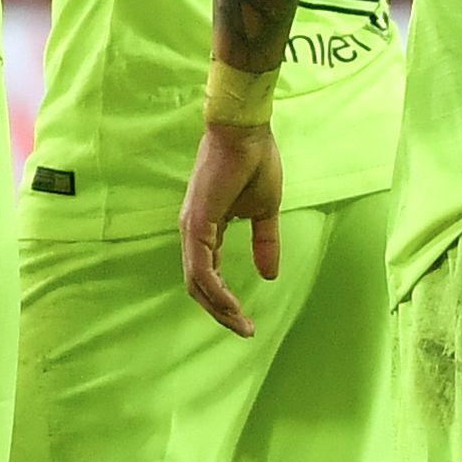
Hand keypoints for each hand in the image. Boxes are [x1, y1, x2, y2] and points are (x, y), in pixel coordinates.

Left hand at [177, 120, 282, 335]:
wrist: (247, 131)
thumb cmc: (255, 160)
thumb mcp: (265, 211)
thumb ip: (265, 242)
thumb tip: (270, 275)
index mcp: (206, 229)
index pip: (209, 274)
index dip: (225, 300)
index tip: (247, 319)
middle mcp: (192, 232)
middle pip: (198, 286)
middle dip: (221, 313)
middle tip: (246, 330)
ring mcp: (191, 228)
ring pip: (197, 282)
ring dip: (219, 308)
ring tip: (242, 325)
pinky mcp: (196, 224)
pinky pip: (202, 269)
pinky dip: (216, 291)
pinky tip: (232, 305)